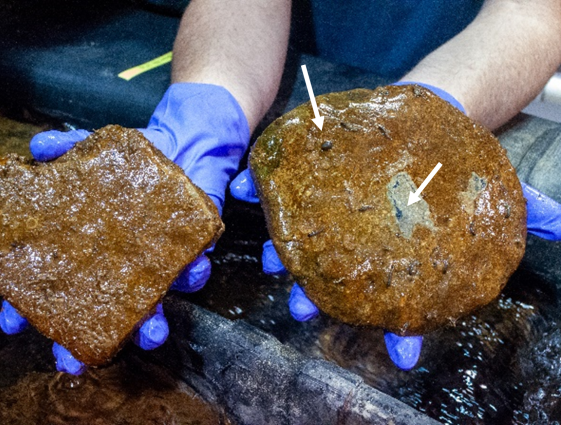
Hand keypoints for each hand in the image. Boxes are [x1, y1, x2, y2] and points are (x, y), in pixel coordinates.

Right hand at [0, 83, 249, 373]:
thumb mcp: (91, 150)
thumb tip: (37, 147)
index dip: (31, 308)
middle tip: (73, 362)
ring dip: (151, 324)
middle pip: (100, 314)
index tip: (13, 323)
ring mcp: (155, 264)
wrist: (179, 144)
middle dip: (88, 339)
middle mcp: (120, 267)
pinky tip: (193, 271)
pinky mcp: (190, 249)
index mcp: (88, 250)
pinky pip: (194, 269)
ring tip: (150, 332)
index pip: (54, 286)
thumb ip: (64, 149)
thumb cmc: (126, 162)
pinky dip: (194, 273)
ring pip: (151, 306)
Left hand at [229, 82, 560, 370]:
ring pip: (297, 242)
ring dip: (281, 254)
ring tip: (272, 259)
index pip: (398, 306)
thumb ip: (520, 210)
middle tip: (307, 311)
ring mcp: (327, 211)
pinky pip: (276, 183)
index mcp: (395, 258)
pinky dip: (259, 186)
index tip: (402, 353)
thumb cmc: (456, 161)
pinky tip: (248, 188)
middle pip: (333, 282)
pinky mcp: (310, 176)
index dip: (401, 333)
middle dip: (316, 299)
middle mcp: (357, 243)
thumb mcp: (492, 186)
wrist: (429, 115)